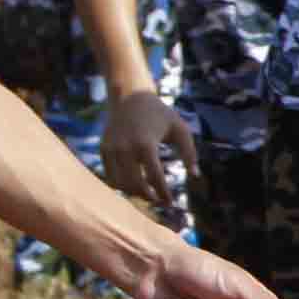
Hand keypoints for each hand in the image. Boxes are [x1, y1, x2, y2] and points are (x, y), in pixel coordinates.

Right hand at [97, 89, 186, 206]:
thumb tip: (195, 175)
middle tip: (159, 201)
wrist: (130, 96)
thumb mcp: (180, 129)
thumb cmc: (160, 114)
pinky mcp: (103, 150)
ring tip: (148, 194)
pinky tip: (134, 186)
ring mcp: (112, 149)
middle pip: (135, 185)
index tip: (171, 202)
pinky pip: (110, 176)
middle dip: (148, 197)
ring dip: (134, 193)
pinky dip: (121, 185)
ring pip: (120, 183)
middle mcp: (125, 148)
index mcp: (145, 144)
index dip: (164, 194)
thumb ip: (189, 152)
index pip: (154, 178)